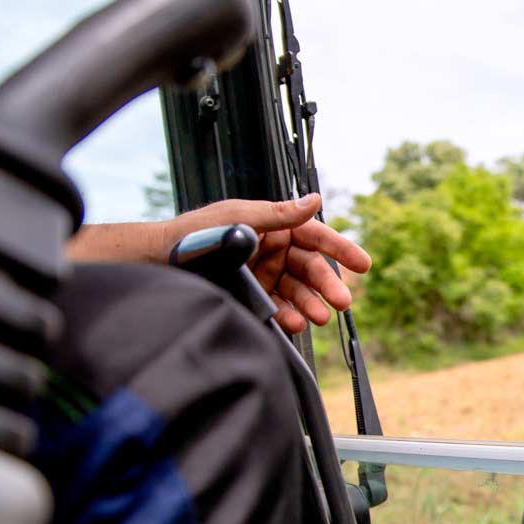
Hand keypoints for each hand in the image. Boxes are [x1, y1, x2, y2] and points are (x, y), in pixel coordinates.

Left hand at [166, 193, 370, 333]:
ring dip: (311, 304)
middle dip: (327, 285)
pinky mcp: (254, 298)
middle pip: (311, 269)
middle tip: (341, 302)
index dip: (340, 249)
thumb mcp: (239, 217)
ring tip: (319, 317)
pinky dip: (289, 316)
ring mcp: (265, 276)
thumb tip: (315, 200)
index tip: (362, 264)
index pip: (315, 236)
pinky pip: (279, 308)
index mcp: (274, 227)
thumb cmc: (196, 233)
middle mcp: (274, 252)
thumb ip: (278, 214)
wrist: (160, 263)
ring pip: (298, 292)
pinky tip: (293, 323)